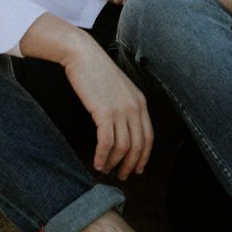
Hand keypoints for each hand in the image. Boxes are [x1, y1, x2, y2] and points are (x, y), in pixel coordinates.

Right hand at [62, 43, 153, 179]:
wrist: (82, 55)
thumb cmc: (97, 72)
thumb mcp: (120, 89)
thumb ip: (126, 107)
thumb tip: (123, 129)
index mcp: (141, 102)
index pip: (149, 137)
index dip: (144, 156)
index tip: (137, 169)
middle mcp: (135, 108)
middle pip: (138, 145)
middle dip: (131, 165)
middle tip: (122, 176)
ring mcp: (121, 110)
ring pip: (123, 147)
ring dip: (114, 163)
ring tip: (105, 170)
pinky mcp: (104, 112)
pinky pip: (106, 142)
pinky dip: (102, 156)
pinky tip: (97, 162)